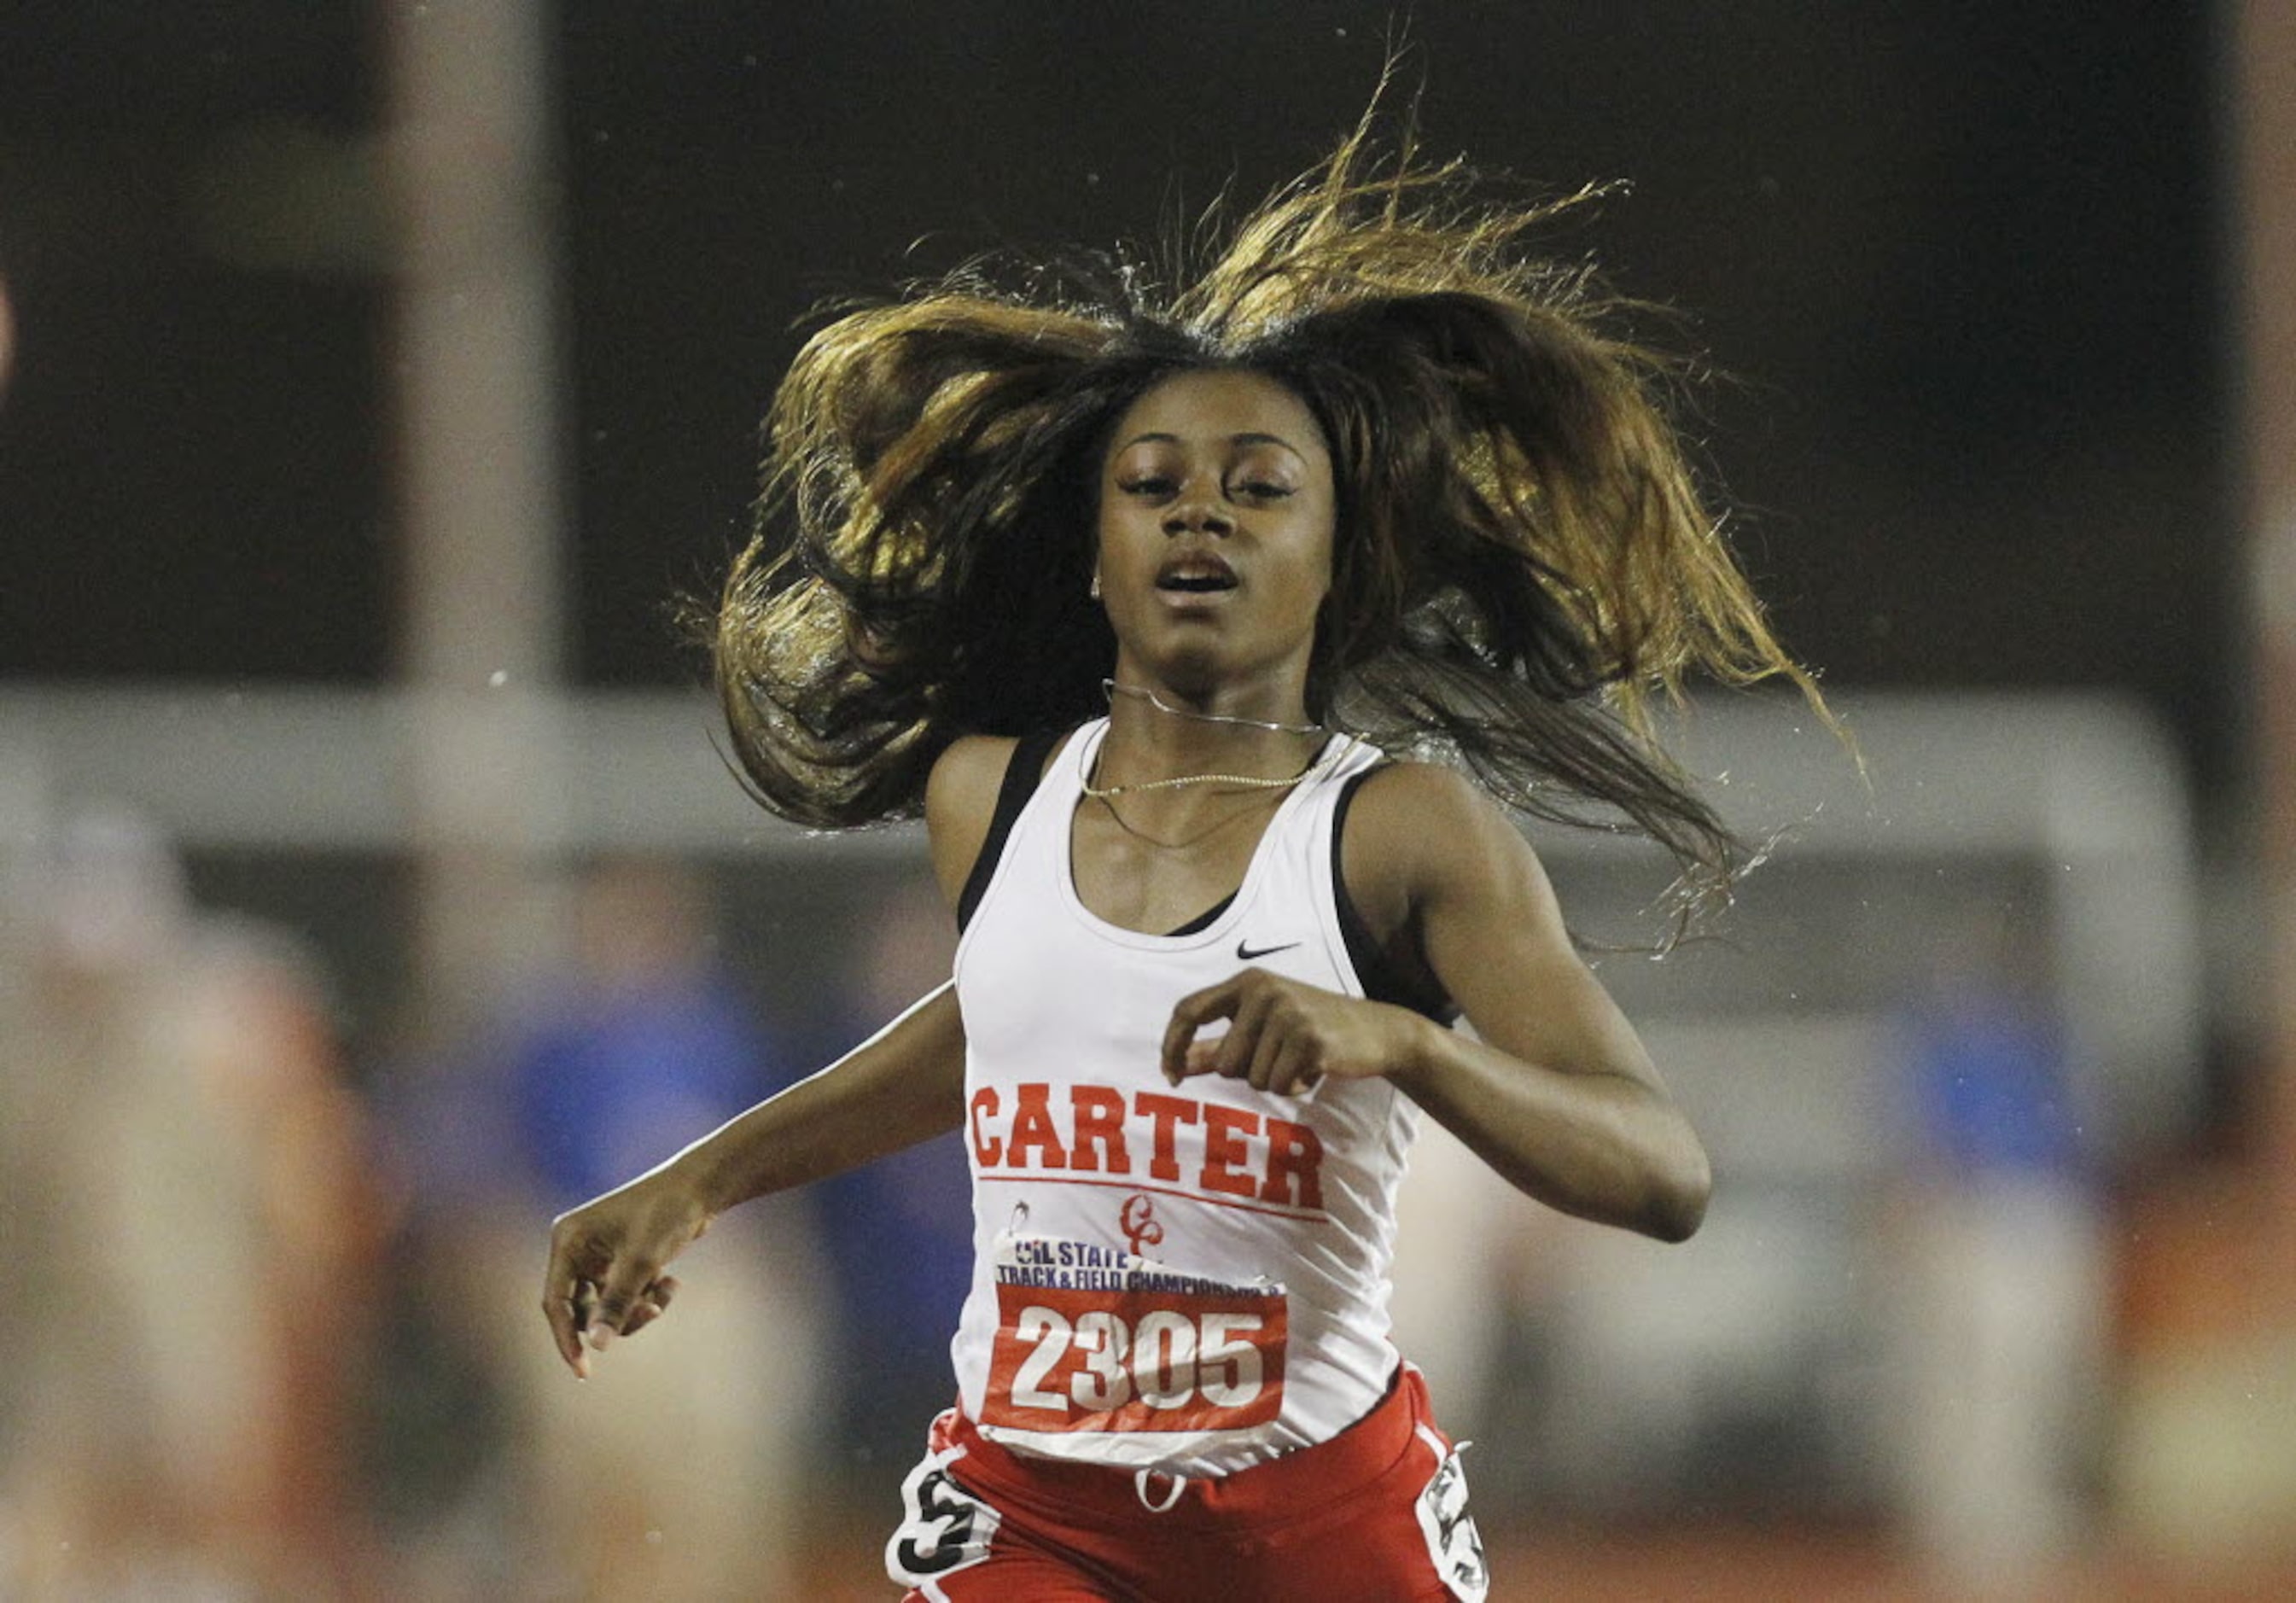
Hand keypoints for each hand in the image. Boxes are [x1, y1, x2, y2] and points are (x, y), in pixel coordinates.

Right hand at [541, 1165, 711, 1378]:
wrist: (702, 1188)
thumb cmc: (668, 1213)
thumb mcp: (642, 1261)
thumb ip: (617, 1304)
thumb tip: (597, 1346)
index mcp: (568, 1240)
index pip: (555, 1301)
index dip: (566, 1339)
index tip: (583, 1371)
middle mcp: (577, 1248)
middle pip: (582, 1309)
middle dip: (617, 1317)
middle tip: (651, 1315)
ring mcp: (598, 1256)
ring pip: (606, 1308)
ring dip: (636, 1310)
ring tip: (665, 1292)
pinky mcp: (619, 1262)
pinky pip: (625, 1298)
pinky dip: (647, 1298)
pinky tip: (671, 1283)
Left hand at [1161, 968, 1428, 1095]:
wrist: (1377, 1032)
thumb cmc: (1312, 1031)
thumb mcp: (1263, 1029)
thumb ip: (1218, 1046)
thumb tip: (1177, 1066)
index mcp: (1246, 982)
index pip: (1188, 1010)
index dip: (1172, 1045)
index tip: (1170, 1076)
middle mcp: (1263, 991)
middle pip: (1223, 1062)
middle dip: (1248, 1073)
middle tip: (1280, 1058)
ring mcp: (1287, 1013)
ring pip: (1251, 1078)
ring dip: (1275, 1081)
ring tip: (1301, 1061)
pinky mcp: (1309, 1039)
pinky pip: (1279, 1085)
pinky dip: (1295, 1087)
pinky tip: (1315, 1070)